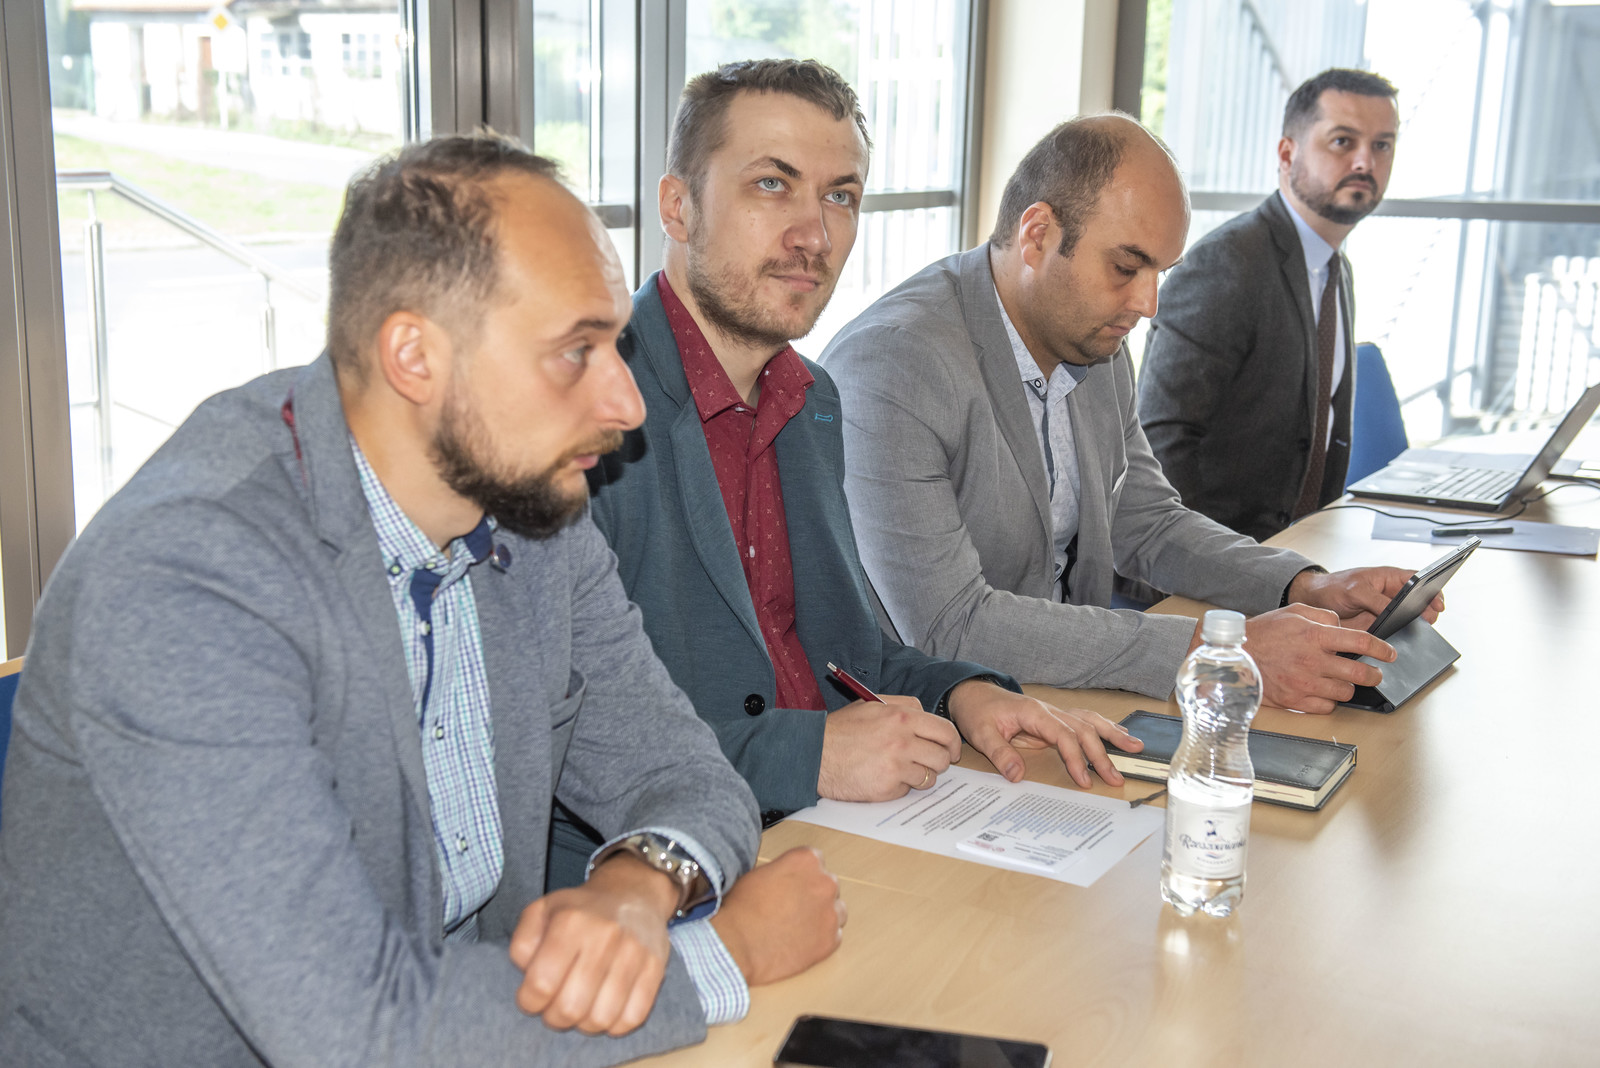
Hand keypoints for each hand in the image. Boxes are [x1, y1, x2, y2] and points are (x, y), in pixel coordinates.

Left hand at [508, 853, 675, 1035]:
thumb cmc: (580, 910)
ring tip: (581, 1008)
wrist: (633, 893)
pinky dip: (615, 1025)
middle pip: (570, 1007)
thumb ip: (522, 943)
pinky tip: (605, 1009)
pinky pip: (633, 1017)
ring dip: (584, 1024)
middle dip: (554, 1017)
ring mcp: (634, 953)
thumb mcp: (541, 911)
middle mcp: (605, 936)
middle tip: (554, 1007)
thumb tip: (527, 973)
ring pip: (601, 1018)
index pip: (541, 984)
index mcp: (571, 921)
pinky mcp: (656, 968)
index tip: (531, 998)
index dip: (529, 1001)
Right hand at [710, 846, 844, 985]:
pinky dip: (821, 939)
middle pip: (827, 884)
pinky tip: (800, 941)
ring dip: (821, 916)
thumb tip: (788, 879)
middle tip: (792, 907)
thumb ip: (783, 871)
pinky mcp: (831, 940)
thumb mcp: (758, 874)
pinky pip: (833, 936)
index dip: (802, 874)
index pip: (815, 859)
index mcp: (805, 860)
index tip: (795, 884)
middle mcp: (824, 882)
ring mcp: (830, 912)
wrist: (737, 946)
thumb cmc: (741, 911)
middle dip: (813, 894)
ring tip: (797, 926)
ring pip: (835, 910)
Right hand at [818, 696, 961, 800]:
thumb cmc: (841, 729)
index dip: (952, 744)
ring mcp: (896, 765)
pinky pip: (908, 790)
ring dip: (920, 776)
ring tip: (900, 770)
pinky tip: (882, 777)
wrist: (813, 753)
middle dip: (940, 762)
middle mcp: (902, 740)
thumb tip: (926, 715)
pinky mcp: (887, 787)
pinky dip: (900, 787)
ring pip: (929, 776)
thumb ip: (903, 706)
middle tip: (929, 763)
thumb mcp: (871, 705)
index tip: (951, 751)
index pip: (945, 731)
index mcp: (901, 716)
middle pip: (943, 756)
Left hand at [945, 680, 1142, 788]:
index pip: (1063, 735)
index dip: (1076, 757)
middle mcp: (1050, 710)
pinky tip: (1121, 735)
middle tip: (1115, 779)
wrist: (973, 694)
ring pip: (1089, 721)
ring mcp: (1054, 713)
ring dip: (1113, 734)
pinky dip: (1104, 727)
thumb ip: (1000, 754)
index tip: (1083, 779)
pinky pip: (1083, 721)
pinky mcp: (1054, 719)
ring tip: (1136, 747)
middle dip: (1101, 755)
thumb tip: (1017, 776)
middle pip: (1083, 730)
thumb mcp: (981, 734)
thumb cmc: (978, 711)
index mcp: (1034, 712)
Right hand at [1227, 604, 1396, 713]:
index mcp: (1315, 635)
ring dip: (1348, 686)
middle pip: (1360, 673)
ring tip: (1342, 680)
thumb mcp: (1293, 612)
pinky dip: (1329, 700)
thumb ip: (1324, 617)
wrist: (1234, 657)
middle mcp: (1313, 660)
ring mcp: (1305, 683)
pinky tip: (1323, 690)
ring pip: (1346, 692)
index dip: (1382, 649)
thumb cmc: (1263, 634)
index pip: (1362, 642)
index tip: (1389, 653)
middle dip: (1374, 674)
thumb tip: (1344, 627)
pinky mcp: (1296, 700)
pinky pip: (1327, 707)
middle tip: (1374, 673)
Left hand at [1287, 565, 1444, 630]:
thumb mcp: (1355, 590)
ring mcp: (1387, 612)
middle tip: (1428, 622)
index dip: (1433, 591)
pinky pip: (1395, 634)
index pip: (1420, 581)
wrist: (1315, 601)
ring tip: (1415, 633)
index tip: (1438, 603)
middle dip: (1427, 613)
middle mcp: (1392, 595)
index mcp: (1390, 578)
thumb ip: (1376, 600)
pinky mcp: (1379, 627)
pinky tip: (1398, 644)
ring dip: (1414, 627)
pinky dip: (1399, 638)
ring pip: (1409, 620)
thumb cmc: (1334, 587)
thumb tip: (1396, 612)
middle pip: (1419, 603)